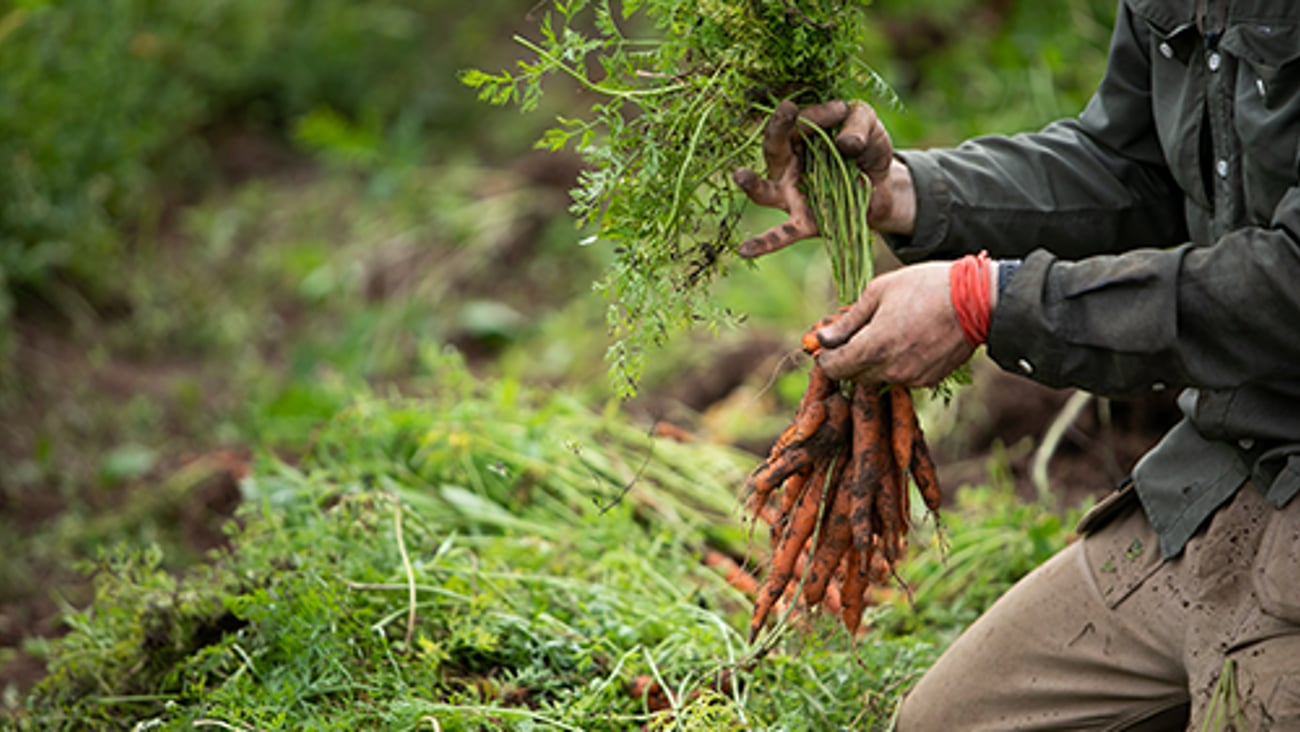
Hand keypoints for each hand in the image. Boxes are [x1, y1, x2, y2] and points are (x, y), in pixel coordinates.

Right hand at [733, 99, 909, 257]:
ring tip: (740, 175)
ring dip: (751, 184)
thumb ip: (859, 124)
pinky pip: (783, 233)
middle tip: (787, 109)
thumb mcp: (869, 126)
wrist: (885, 187)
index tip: (841, 110)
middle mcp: (787, 166)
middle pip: (774, 147)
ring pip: (765, 191)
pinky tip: (744, 250)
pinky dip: (764, 243)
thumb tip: (846, 143)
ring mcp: (792, 196)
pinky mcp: (806, 222)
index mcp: (800, 136)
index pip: (800, 121)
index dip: (819, 114)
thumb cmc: (867, 149)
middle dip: (778, 127)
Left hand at [813, 262, 974, 386]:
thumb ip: (847, 320)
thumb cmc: (925, 287)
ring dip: (872, 362)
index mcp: (873, 347)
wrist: (976, 300)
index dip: (826, 357)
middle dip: (848, 359)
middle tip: (854, 336)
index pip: (834, 368)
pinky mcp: (929, 380)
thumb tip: (822, 338)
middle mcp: (890, 369)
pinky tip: (906, 341)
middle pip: (853, 376)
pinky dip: (895, 364)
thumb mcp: (879, 292)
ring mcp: (911, 377)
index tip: (828, 344)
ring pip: (877, 378)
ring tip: (884, 333)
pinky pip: (901, 377)